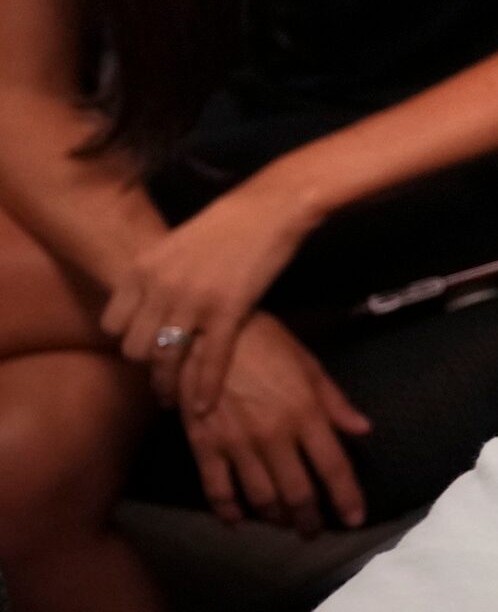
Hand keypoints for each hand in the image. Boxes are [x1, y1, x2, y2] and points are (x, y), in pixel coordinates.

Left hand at [102, 176, 316, 413]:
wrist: (272, 205)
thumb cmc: (229, 220)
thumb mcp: (177, 242)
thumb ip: (156, 274)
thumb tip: (147, 303)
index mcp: (143, 269)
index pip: (112, 324)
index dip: (127, 338)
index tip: (144, 344)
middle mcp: (160, 287)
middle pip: (135, 348)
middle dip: (148, 363)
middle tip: (163, 370)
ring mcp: (193, 301)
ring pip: (166, 360)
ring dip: (169, 385)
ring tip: (175, 399)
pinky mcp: (228, 311)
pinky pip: (209, 360)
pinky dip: (205, 388)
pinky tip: (204, 406)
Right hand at [182, 315, 371, 533]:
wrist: (206, 334)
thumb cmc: (266, 342)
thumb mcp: (309, 365)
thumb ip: (335, 402)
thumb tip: (363, 430)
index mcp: (306, 414)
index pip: (334, 467)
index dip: (347, 497)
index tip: (355, 519)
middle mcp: (275, 437)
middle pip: (298, 493)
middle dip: (310, 519)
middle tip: (315, 531)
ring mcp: (238, 445)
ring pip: (262, 498)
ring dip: (276, 519)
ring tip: (285, 525)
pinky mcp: (205, 447)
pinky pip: (218, 490)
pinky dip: (229, 511)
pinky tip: (238, 521)